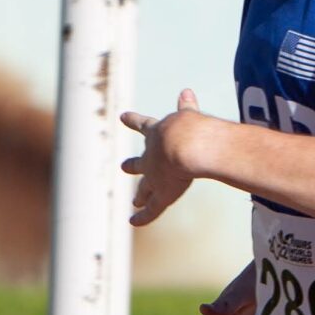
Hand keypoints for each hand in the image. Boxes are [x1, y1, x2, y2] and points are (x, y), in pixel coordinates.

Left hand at [119, 88, 216, 227]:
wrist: (187, 146)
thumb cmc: (191, 128)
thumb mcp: (188, 115)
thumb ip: (187, 107)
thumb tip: (186, 92)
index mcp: (157, 133)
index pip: (145, 125)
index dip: (134, 121)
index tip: (122, 116)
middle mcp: (151, 156)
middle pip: (140, 162)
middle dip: (133, 165)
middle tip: (124, 166)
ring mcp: (155, 177)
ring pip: (145, 188)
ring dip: (140, 195)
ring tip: (134, 201)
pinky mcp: (162, 194)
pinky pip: (151, 209)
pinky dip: (143, 216)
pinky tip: (133, 221)